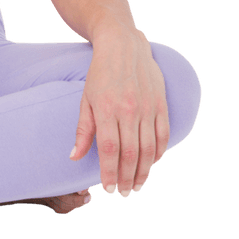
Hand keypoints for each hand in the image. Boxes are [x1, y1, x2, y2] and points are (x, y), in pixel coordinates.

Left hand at [70, 29, 169, 196]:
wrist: (123, 46)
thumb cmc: (100, 74)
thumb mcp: (86, 100)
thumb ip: (83, 130)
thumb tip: (74, 157)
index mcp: (107, 109)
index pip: (110, 150)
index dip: (110, 173)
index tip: (107, 189)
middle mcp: (129, 110)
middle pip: (131, 154)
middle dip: (127, 178)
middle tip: (122, 193)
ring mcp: (148, 107)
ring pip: (149, 149)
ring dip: (144, 171)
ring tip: (136, 186)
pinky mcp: (160, 104)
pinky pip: (163, 135)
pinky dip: (159, 153)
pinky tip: (152, 164)